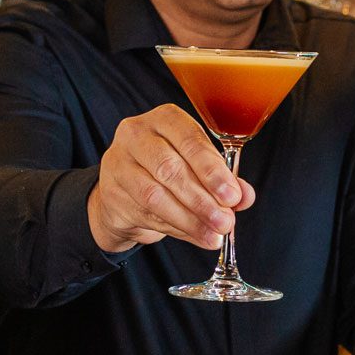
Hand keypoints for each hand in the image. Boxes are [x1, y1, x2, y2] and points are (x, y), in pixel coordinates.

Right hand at [87, 103, 254, 252]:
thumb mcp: (198, 169)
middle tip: (225, 221)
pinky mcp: (110, 192)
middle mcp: (136, 134)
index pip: (190, 140)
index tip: (232, 195)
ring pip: (155, 195)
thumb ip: (222, 180)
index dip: (212, 170)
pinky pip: (145, 213)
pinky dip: (175, 228)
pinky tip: (195, 235)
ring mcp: (118, 162)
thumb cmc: (168, 172)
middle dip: (202, 199)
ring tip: (213, 234)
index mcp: (165, 118)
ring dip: (189, 219)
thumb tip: (245, 196)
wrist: (126, 193)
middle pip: (170, 168)